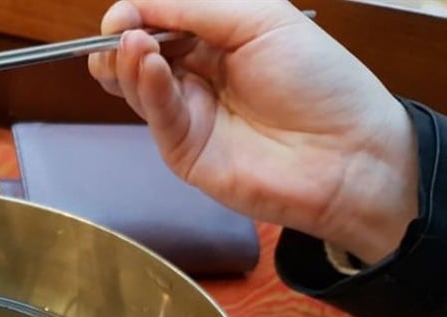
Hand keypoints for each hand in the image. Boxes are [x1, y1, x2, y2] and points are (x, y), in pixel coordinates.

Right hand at [87, 0, 418, 263]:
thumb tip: (139, 7)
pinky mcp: (183, 150)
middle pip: (140, 54)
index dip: (138, 13)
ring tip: (132, 44)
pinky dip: (149, 88)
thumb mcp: (261, 19)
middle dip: (122, 38)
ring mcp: (189, 114)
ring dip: (129, 61)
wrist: (346, 153)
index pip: (162, 20)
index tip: (123, 13)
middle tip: (118, 30)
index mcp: (219, 39)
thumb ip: (198, 9)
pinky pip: (158, 115)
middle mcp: (198, 75)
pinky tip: (149, 66)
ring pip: (139, 84)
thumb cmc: (319, 82)